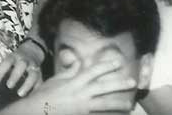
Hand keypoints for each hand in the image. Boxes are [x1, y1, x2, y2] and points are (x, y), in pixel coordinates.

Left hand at [0, 40, 44, 95]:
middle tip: (9, 86)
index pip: (6, 63)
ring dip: (27, 85)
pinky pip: (40, 82)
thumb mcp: (9, 59)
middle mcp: (24, 61)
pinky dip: (36, 90)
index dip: (0, 72)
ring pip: (33, 75)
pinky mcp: (40, 74)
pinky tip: (30, 96)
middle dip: (15, 76)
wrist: (32, 51)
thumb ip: (4, 70)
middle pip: (21, 66)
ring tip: (20, 93)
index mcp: (14, 57)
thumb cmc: (16, 59)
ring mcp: (33, 67)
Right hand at [16, 59, 137, 114]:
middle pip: (103, 87)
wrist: (37, 110)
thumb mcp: (57, 79)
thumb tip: (79, 62)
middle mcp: (81, 93)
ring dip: (118, 104)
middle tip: (133, 82)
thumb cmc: (45, 93)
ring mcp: (82, 107)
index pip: (93, 71)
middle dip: (118, 84)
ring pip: (104, 104)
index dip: (106, 66)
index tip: (118, 62)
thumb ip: (70, 71)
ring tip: (130, 104)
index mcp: (75, 82)